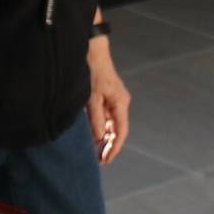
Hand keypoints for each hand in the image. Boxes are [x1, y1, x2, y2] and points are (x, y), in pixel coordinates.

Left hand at [86, 37, 131, 163]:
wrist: (92, 52)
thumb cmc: (93, 73)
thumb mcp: (92, 98)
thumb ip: (96, 119)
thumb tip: (100, 138)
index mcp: (121, 103)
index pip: (121, 131)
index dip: (114, 147)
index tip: (106, 160)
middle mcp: (120, 103)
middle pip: (117, 130)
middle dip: (110, 146)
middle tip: (100, 161)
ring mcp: (114, 100)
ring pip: (111, 124)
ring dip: (104, 138)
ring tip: (95, 153)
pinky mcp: (106, 97)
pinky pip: (106, 117)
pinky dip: (101, 128)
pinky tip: (93, 137)